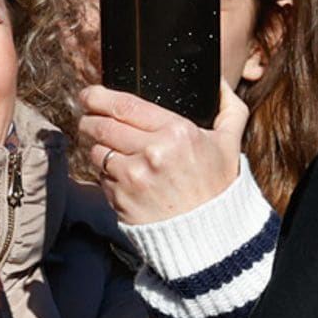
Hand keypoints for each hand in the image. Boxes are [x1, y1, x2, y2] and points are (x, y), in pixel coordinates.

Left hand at [79, 83, 249, 224]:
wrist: (208, 234)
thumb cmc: (217, 187)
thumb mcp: (230, 143)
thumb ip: (228, 108)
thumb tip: (218, 82)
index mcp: (177, 132)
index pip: (124, 105)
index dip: (98, 96)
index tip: (91, 94)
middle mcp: (152, 153)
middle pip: (101, 125)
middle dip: (88, 117)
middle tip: (87, 115)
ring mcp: (133, 178)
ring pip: (95, 150)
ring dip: (93, 144)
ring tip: (102, 143)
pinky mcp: (120, 199)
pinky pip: (100, 176)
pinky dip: (103, 170)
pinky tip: (115, 170)